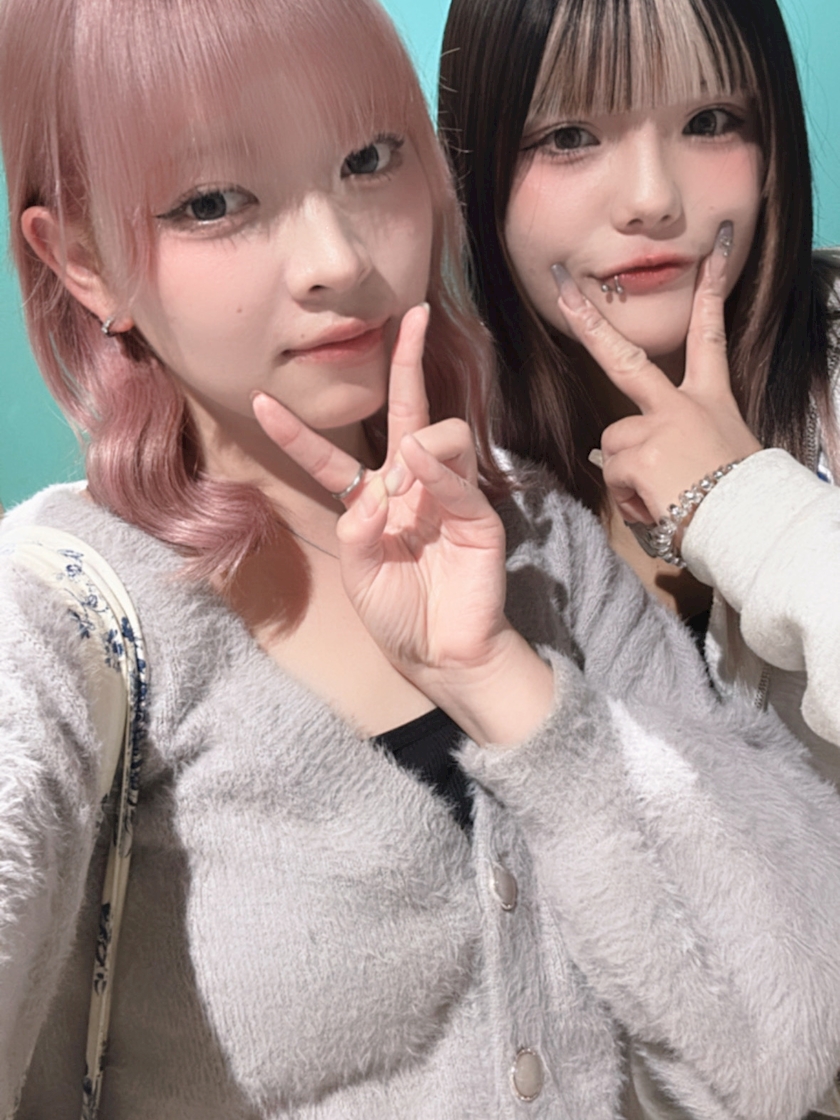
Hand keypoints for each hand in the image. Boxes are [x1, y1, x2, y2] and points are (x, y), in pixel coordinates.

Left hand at [252, 304, 553, 743]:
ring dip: (420, 439)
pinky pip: (458, 481)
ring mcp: (446, 497)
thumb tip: (378, 489)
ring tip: (407, 469)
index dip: (296, 433)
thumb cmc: (397, 615)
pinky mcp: (478, 517)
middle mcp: (410, 487)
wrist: (441, 654)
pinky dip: (436, 470)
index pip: (330, 459)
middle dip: (408, 361)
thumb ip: (358, 531)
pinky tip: (420, 464)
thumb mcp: (359, 575)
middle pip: (407, 411)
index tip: (260, 399)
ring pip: (439, 435)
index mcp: (372, 501)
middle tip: (411, 316)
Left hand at [553, 222, 761, 525]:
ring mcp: (659, 426)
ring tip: (665, 495)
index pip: (710, 336)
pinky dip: (629, 498)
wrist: (752, 524)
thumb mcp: (721, 455)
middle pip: (625, 359)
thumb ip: (673, 441)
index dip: (712, 292)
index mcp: (710, 399)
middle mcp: (683, 405)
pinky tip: (660, 506)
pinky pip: (614, 476)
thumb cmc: (740, 498)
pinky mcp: (641, 454)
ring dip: (628, 475)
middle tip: (562, 286)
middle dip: (588, 323)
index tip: (717, 252)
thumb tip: (621, 453)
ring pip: (613, 444)